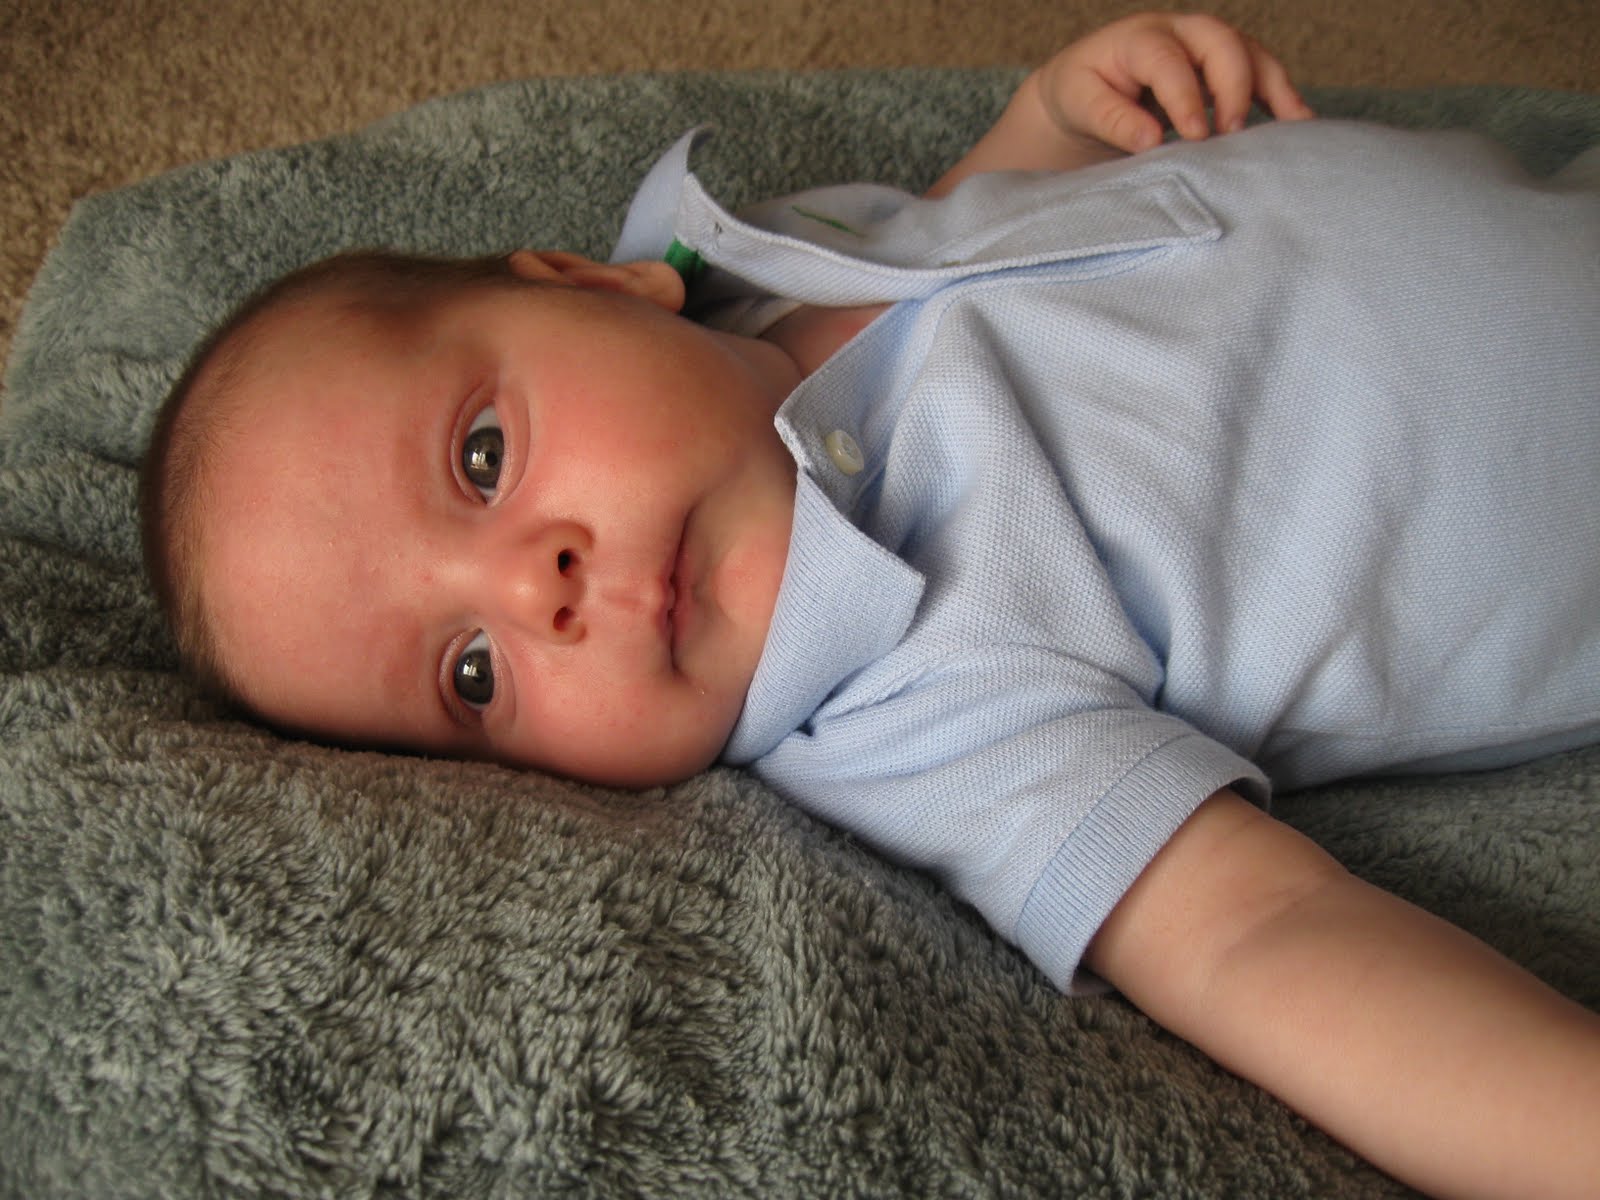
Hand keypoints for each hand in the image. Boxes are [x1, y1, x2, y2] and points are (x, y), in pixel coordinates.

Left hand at [1033, 11, 1312, 155]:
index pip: (1168, 62)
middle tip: (1231, 133)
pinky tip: (1301, 125)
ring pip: (1251, 55)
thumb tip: (1151, 141)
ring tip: (1292, 127)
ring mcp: (1208, 49)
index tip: (1195, 136)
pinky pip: (1262, 75)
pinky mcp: (1225, 70)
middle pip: (1221, 44)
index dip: (1185, 96)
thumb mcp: (1079, 104)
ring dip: (1274, 89)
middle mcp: (1180, 34)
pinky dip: (1282, 98)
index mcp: (1139, 38)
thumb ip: (1111, 119)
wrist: (1084, 90)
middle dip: (1233, 86)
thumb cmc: (1080, 95)